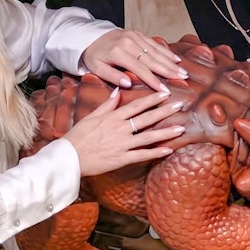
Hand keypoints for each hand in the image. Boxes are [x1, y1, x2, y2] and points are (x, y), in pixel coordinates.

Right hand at [63, 87, 185, 175]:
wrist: (68, 158)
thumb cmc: (78, 136)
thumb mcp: (91, 116)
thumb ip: (107, 104)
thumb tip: (118, 90)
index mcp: (113, 118)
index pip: (136, 106)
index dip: (152, 99)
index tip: (165, 93)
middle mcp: (120, 129)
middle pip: (146, 119)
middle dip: (164, 111)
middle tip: (180, 105)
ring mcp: (122, 144)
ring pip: (148, 137)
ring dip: (166, 132)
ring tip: (181, 128)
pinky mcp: (122, 159)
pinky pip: (142, 155)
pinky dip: (156, 153)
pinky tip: (169, 150)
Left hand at [81, 30, 187, 91]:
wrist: (90, 36)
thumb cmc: (94, 56)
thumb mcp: (96, 68)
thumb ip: (112, 76)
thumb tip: (128, 84)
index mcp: (118, 52)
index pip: (140, 69)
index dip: (153, 80)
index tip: (164, 90)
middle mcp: (128, 42)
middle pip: (152, 59)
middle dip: (168, 70)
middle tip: (182, 79)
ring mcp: (134, 36)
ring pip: (156, 51)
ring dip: (171, 62)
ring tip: (183, 71)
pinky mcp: (138, 33)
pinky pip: (154, 44)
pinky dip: (166, 52)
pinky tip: (176, 59)